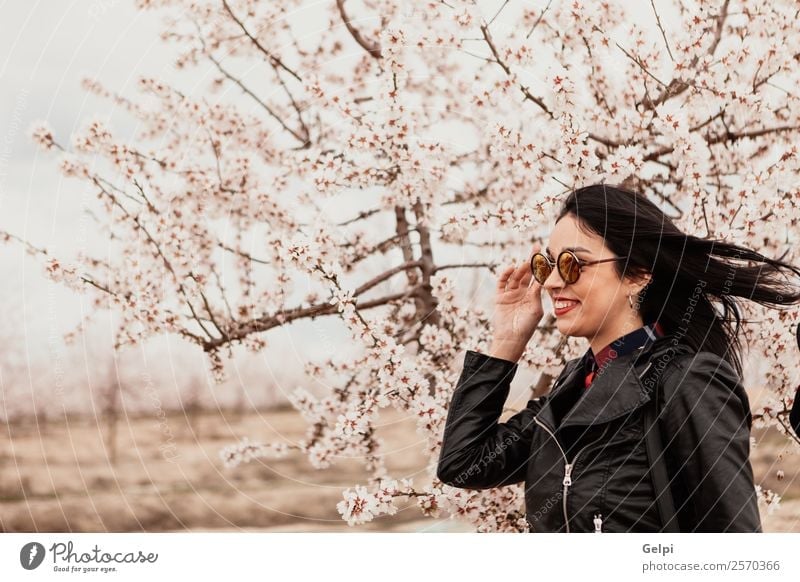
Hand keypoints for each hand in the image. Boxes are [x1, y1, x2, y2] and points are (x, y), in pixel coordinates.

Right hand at [489, 242, 544, 359]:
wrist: (510, 339)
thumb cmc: (526, 327)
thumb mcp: (535, 309)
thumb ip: (537, 294)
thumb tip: (541, 279)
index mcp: (533, 295)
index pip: (538, 277)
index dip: (542, 266)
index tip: (547, 254)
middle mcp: (522, 292)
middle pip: (527, 272)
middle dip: (531, 260)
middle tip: (536, 247)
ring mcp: (510, 293)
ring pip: (516, 276)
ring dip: (520, 268)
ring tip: (525, 263)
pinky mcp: (500, 296)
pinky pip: (502, 282)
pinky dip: (505, 275)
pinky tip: (511, 268)